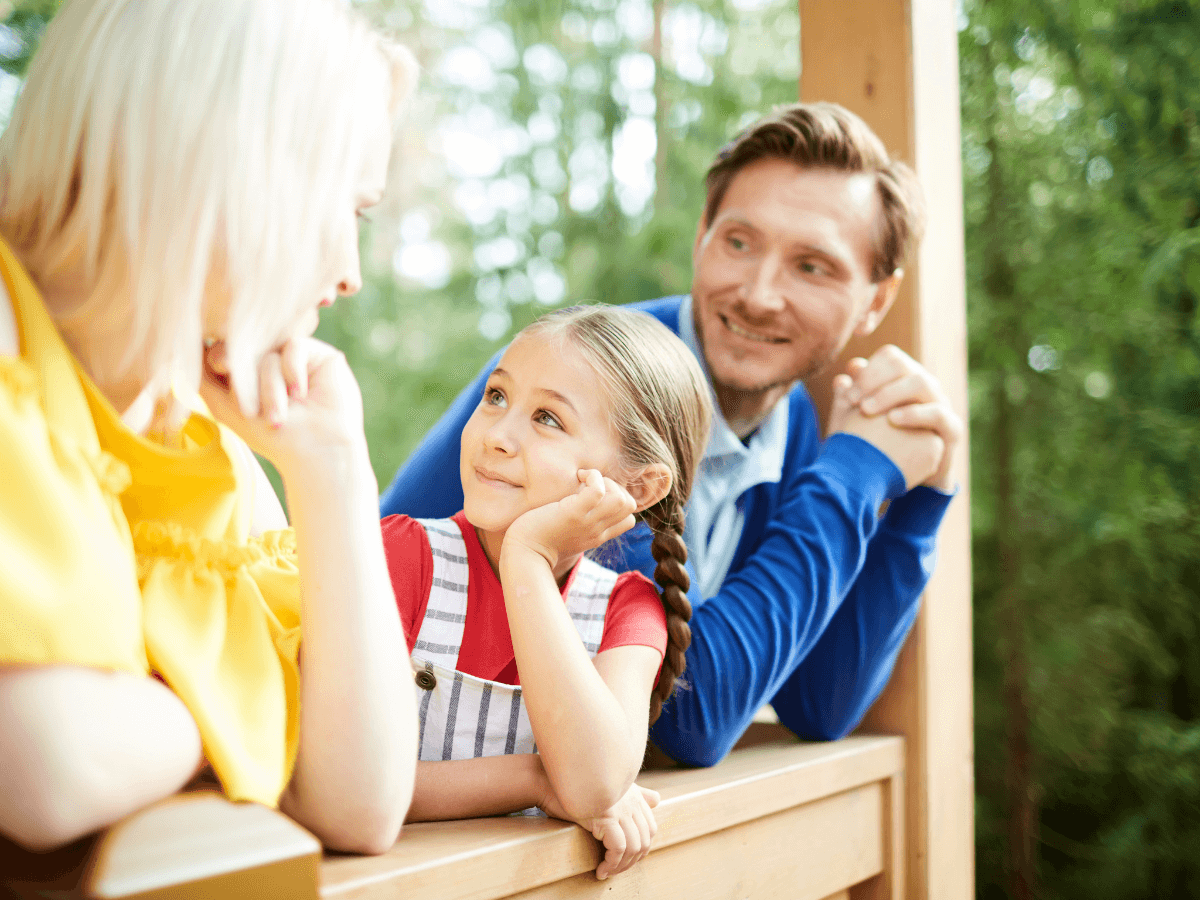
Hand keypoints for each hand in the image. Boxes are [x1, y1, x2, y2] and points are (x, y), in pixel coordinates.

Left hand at [200, 336, 366, 479]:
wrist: (315, 452)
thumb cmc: (270, 436)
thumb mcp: (225, 407)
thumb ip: (201, 377)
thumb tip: (186, 345)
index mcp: (248, 369)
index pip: (224, 348)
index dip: (219, 361)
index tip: (222, 377)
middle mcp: (271, 358)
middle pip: (244, 347)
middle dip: (245, 381)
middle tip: (251, 410)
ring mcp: (295, 355)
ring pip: (268, 351)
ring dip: (270, 388)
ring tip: (278, 417)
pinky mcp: (320, 354)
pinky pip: (294, 346)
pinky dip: (291, 372)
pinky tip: (300, 395)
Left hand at [503, 469, 637, 569]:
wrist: (523, 553)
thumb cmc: (539, 540)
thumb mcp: (568, 534)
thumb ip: (580, 524)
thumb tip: (581, 502)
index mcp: (597, 536)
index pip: (628, 519)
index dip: (618, 500)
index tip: (594, 495)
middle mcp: (597, 531)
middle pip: (629, 505)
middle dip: (614, 487)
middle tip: (589, 485)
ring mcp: (588, 523)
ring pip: (621, 498)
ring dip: (606, 481)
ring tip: (584, 480)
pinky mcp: (574, 513)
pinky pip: (598, 490)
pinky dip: (593, 477)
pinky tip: (578, 475)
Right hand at [540, 781, 659, 879]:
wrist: (549, 783)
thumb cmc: (575, 789)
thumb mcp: (609, 789)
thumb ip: (635, 794)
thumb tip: (657, 799)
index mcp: (634, 794)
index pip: (650, 829)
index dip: (641, 849)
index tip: (625, 860)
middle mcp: (631, 800)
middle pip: (645, 840)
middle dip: (632, 862)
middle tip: (615, 870)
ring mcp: (620, 808)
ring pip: (634, 847)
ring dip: (621, 867)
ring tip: (607, 872)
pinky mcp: (606, 816)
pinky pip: (619, 848)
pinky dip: (612, 863)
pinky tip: (601, 869)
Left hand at [828, 345, 961, 490]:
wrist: (902, 480)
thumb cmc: (877, 446)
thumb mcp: (857, 421)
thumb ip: (853, 394)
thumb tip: (852, 366)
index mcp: (903, 379)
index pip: (890, 357)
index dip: (868, 370)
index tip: (847, 394)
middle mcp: (924, 386)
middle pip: (904, 365)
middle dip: (874, 380)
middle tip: (852, 401)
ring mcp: (940, 404)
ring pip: (922, 383)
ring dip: (891, 393)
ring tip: (867, 409)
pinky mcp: (951, 428)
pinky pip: (937, 413)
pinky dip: (914, 414)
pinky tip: (892, 420)